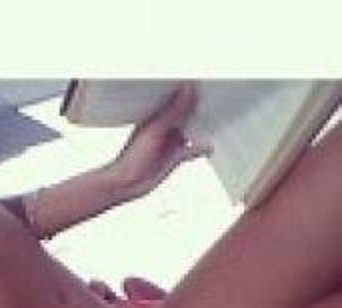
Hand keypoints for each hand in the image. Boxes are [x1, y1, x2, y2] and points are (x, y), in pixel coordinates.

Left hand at [104, 82, 212, 200]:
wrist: (127, 183)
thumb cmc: (132, 156)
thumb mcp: (155, 129)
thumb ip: (173, 110)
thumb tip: (188, 89)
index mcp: (157, 114)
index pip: (178, 97)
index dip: (192, 91)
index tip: (208, 82)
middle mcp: (165, 126)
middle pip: (188, 113)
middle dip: (202, 108)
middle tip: (221, 98)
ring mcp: (171, 142)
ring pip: (193, 131)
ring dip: (204, 127)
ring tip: (222, 118)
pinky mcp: (176, 157)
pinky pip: (194, 149)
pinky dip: (203, 147)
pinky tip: (210, 145)